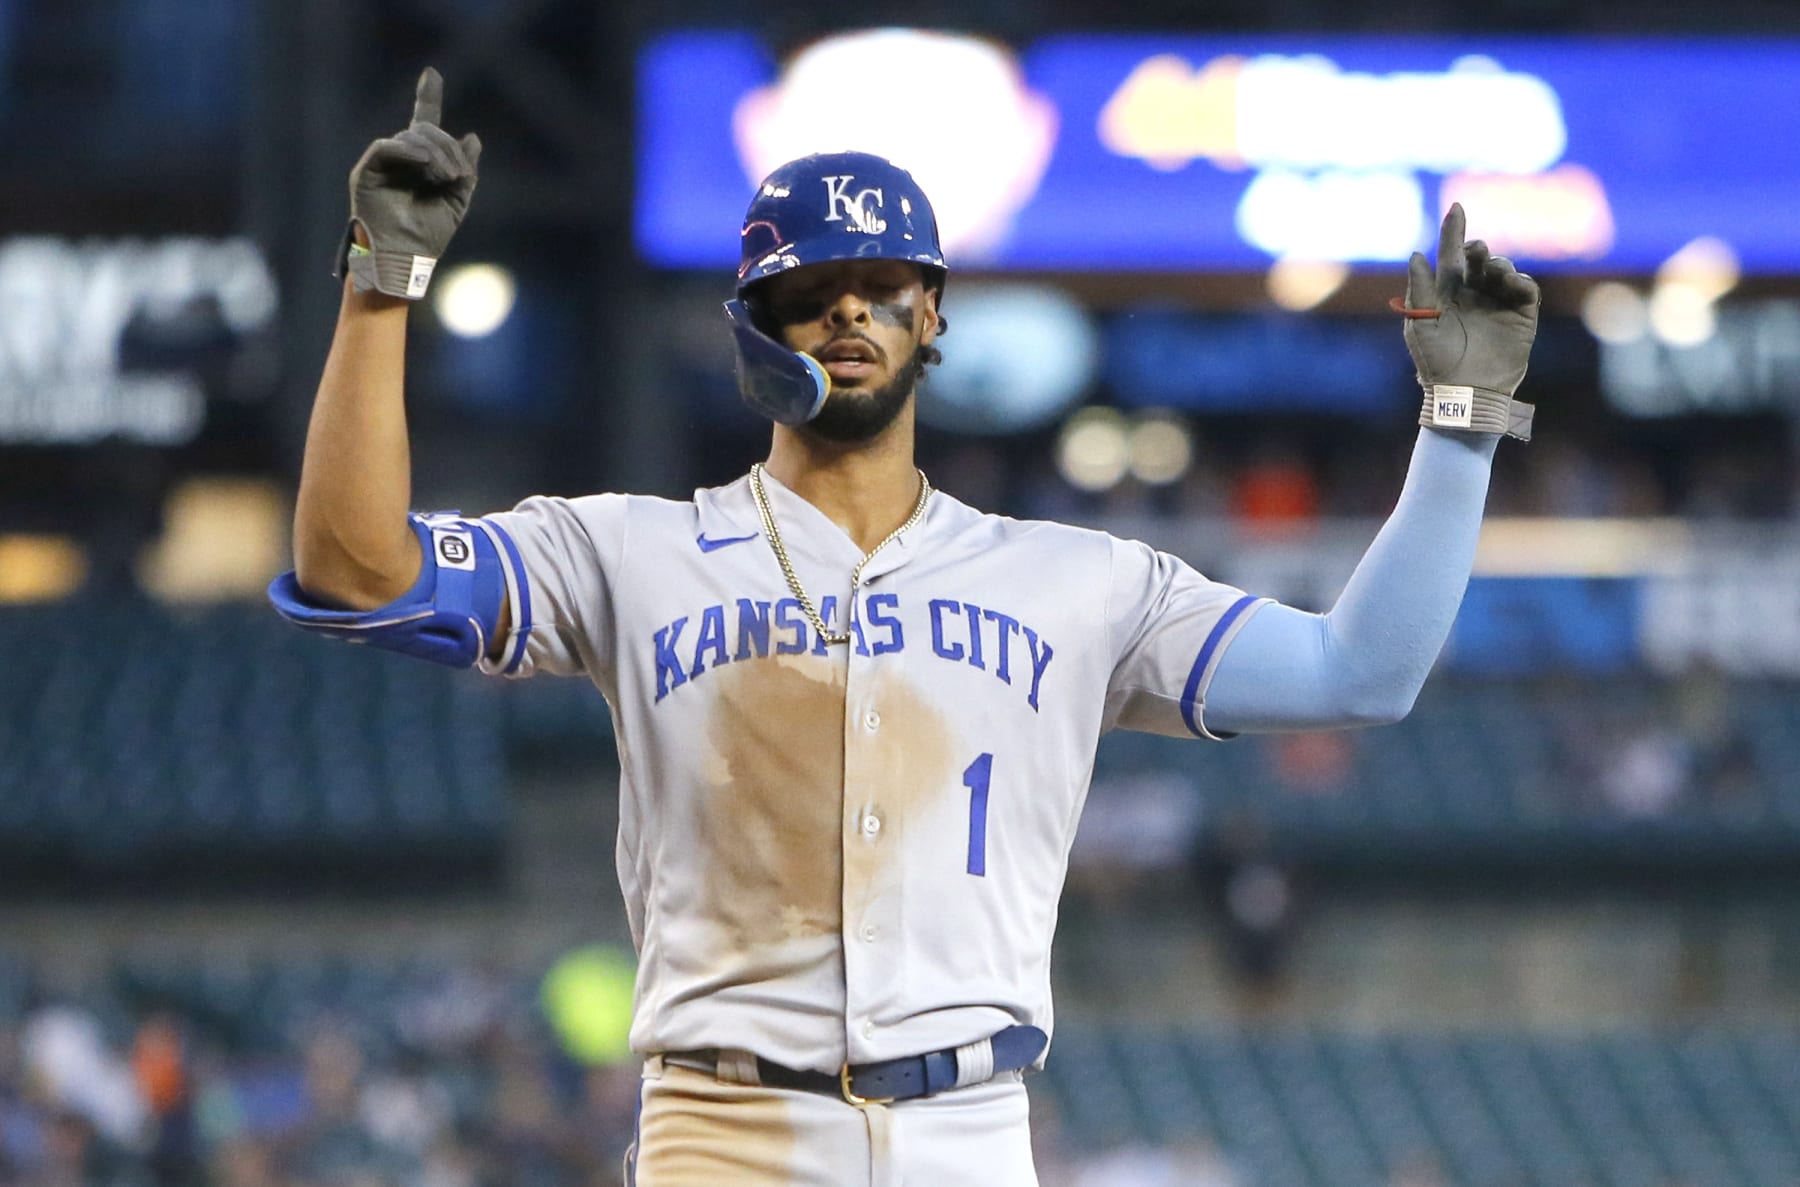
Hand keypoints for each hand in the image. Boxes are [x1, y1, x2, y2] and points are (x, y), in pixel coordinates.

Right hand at [339, 68, 481, 299]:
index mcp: (422, 163)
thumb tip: (472, 137)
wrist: (405, 258)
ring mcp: (383, 163)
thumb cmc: (428, 236)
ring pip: (411, 137)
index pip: (423, 122)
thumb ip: (466, 170)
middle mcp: (401, 158)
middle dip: (448, 149)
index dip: (427, 96)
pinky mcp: (367, 171)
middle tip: (457, 175)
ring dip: (436, 154)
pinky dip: (409, 151)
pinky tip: (425, 163)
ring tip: (446, 178)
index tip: (432, 73)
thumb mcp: (456, 200)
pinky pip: (387, 147)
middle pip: (427, 131)